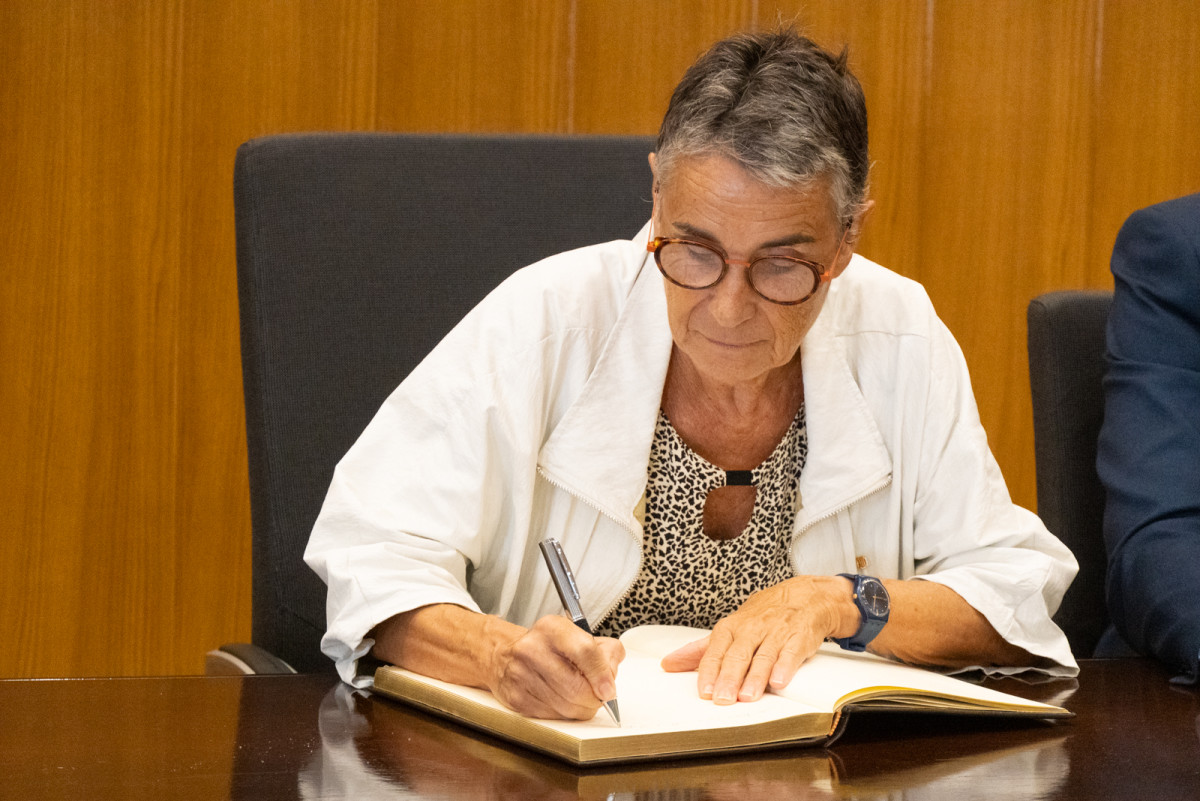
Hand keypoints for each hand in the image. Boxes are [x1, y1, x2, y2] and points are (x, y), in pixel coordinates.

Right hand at [487, 614, 623, 719]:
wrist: (504, 655)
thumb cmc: (546, 647)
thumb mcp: (577, 636)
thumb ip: (604, 652)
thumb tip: (611, 674)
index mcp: (552, 629)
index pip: (585, 651)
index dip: (601, 674)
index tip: (609, 689)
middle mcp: (533, 649)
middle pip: (577, 687)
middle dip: (594, 698)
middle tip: (598, 695)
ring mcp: (521, 675)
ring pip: (567, 708)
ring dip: (581, 708)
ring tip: (579, 696)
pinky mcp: (517, 698)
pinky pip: (553, 717)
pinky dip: (564, 714)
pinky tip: (561, 700)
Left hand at [660, 575, 854, 703]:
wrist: (803, 597)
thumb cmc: (761, 617)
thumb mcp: (729, 629)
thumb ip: (700, 650)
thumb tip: (668, 664)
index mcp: (730, 628)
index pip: (715, 651)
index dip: (709, 671)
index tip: (703, 691)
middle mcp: (751, 630)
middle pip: (737, 656)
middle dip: (729, 678)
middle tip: (722, 700)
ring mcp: (775, 634)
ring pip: (762, 657)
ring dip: (754, 678)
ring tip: (747, 697)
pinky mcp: (798, 639)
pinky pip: (790, 653)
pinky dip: (784, 667)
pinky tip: (779, 682)